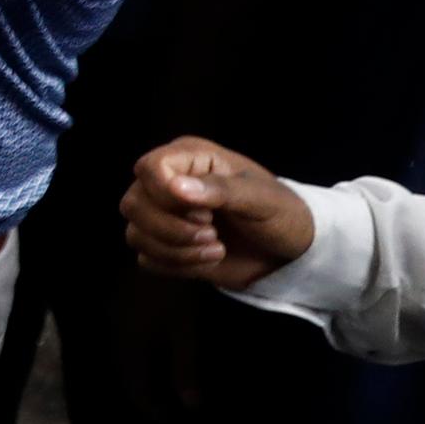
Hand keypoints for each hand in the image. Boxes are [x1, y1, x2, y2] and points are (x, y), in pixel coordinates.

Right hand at [120, 137, 314, 288]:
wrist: (291, 252)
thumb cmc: (281, 213)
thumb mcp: (261, 198)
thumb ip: (221, 190)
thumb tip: (176, 188)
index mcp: (190, 158)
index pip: (148, 168)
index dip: (166, 194)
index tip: (206, 212)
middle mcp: (169, 183)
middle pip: (133, 203)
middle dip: (172, 228)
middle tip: (212, 233)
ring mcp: (165, 216)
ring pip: (135, 233)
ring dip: (175, 250)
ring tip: (216, 249)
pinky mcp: (166, 246)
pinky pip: (146, 258)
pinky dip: (175, 265)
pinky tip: (206, 261)